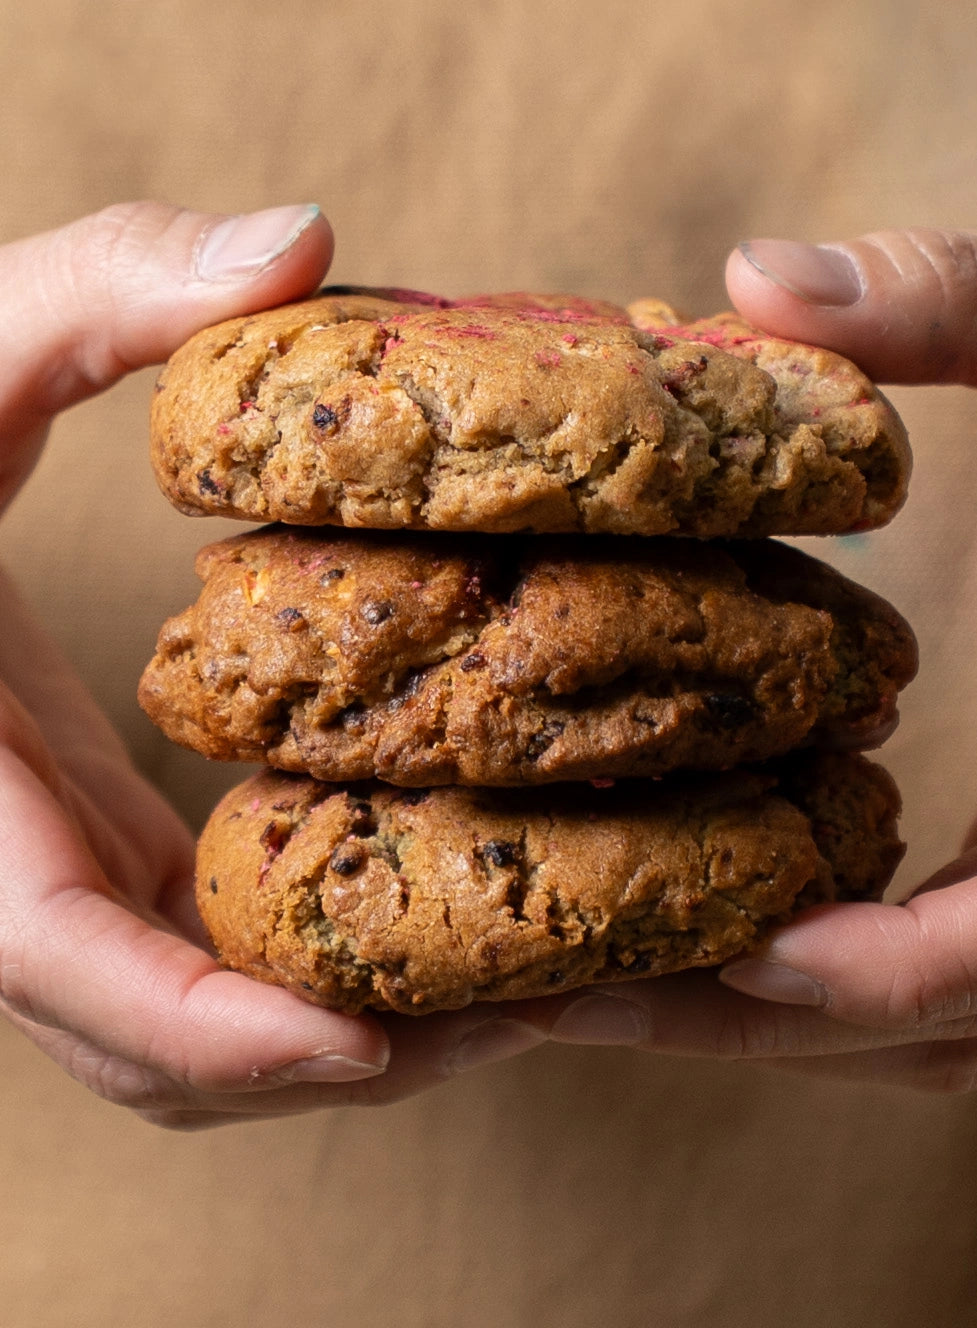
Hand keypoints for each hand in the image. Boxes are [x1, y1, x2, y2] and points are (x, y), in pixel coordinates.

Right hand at [0, 203, 544, 1127]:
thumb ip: (102, 289)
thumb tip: (298, 240)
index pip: (56, 955)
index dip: (203, 1026)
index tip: (363, 1043)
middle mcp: (1, 857)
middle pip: (159, 1043)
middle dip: (331, 1054)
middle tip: (530, 1017)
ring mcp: (50, 867)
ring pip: (192, 1027)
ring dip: (352, 1031)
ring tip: (538, 993)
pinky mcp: (96, 842)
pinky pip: (206, 954)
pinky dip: (319, 972)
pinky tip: (447, 918)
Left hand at [517, 230, 976, 1090]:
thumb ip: (973, 300)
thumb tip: (755, 280)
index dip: (885, 969)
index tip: (733, 950)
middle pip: (947, 1021)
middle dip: (762, 1020)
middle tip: (574, 998)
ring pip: (945, 1019)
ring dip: (783, 1017)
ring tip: (606, 975)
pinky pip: (950, 959)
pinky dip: (836, 961)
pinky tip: (717, 903)